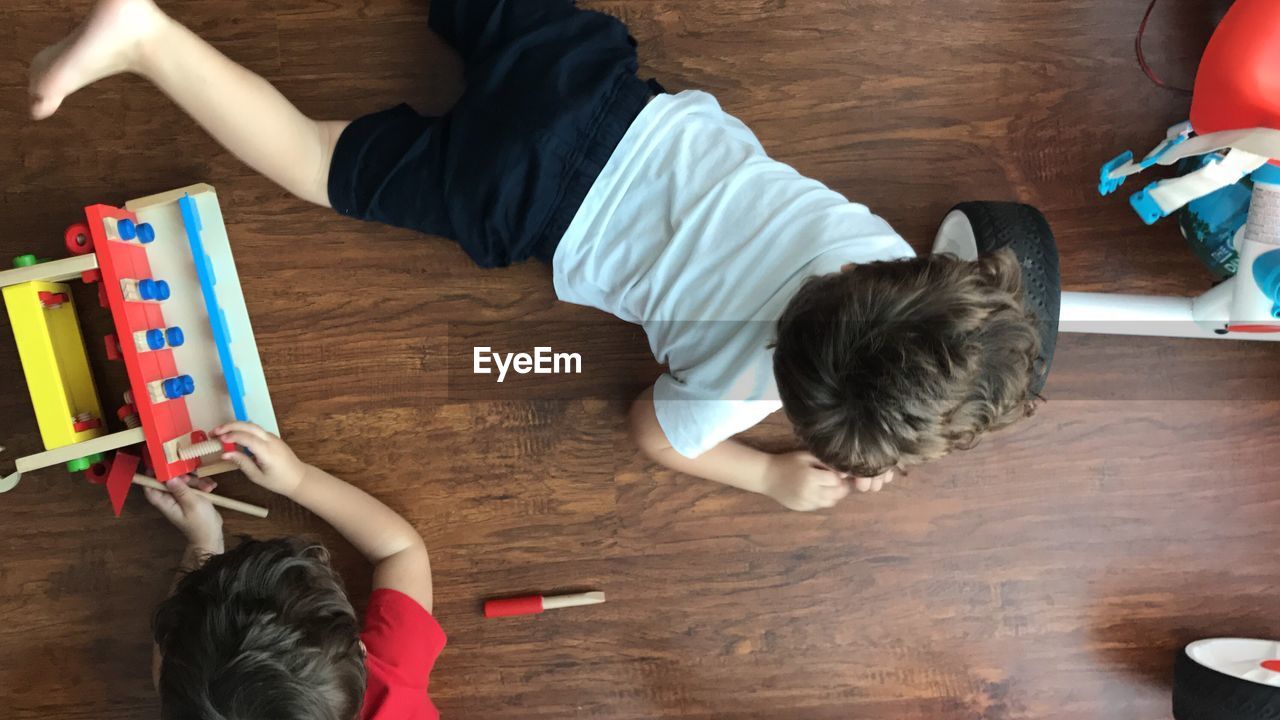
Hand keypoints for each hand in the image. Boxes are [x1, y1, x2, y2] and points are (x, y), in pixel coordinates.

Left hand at [144, 475, 223, 551]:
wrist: (211, 536)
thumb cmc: (200, 523)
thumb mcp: (192, 504)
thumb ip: (181, 490)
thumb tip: (168, 478)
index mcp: (166, 503)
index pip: (151, 489)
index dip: (150, 477)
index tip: (158, 466)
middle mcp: (171, 500)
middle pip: (170, 482)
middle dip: (182, 477)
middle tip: (192, 477)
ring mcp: (181, 499)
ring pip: (184, 482)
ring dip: (196, 481)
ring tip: (207, 486)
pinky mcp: (191, 498)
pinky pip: (193, 486)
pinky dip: (202, 485)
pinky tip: (210, 487)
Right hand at [213, 422, 307, 496]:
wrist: (298, 478)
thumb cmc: (278, 481)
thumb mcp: (257, 476)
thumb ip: (242, 463)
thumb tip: (225, 454)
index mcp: (268, 451)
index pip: (248, 438)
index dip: (233, 436)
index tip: (218, 439)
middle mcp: (271, 440)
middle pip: (249, 426)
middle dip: (230, 426)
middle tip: (214, 432)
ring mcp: (272, 437)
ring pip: (252, 425)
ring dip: (235, 426)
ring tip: (219, 433)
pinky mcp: (272, 437)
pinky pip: (255, 430)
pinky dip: (242, 430)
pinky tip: (231, 436)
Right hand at [762, 451, 894, 510]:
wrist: (766, 476)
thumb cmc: (788, 462)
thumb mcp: (806, 456)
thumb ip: (825, 462)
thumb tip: (845, 471)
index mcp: (811, 477)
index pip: (836, 480)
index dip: (839, 475)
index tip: (837, 470)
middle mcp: (810, 493)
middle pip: (837, 494)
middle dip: (841, 486)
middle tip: (837, 478)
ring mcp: (806, 503)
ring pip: (831, 502)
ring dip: (833, 494)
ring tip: (827, 485)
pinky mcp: (802, 508)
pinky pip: (820, 506)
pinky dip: (823, 499)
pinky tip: (816, 490)